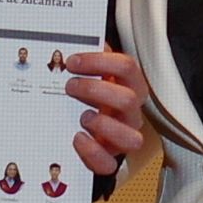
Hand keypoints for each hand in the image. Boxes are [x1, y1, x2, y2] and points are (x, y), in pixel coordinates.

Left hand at [62, 46, 149, 175]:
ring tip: (83, 116)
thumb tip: (72, 39)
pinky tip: (78, 138)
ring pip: (131, 137)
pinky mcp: (110, 158)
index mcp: (129, 86)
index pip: (127, 67)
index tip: (74, 62)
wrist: (89, 130)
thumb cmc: (91, 97)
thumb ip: (89, 58)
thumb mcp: (92, 74)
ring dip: (104, 125)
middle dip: (95, 90)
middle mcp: (130, 112)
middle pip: (128, 100)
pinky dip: (92, 153)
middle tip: (70, 86)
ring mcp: (123, 136)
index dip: (101, 61)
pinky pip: (108, 163)